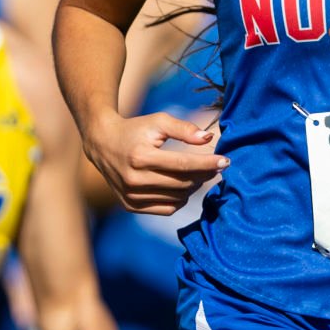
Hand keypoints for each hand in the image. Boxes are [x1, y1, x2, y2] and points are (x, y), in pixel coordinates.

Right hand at [84, 111, 223, 214]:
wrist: (102, 144)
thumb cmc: (135, 130)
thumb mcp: (158, 121)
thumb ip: (183, 129)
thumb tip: (208, 139)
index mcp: (140, 156)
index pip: (183, 164)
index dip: (207, 163)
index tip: (226, 161)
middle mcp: (134, 179)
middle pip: (183, 183)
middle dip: (203, 175)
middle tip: (213, 166)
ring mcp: (131, 195)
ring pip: (178, 198)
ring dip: (193, 187)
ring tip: (197, 173)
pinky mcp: (131, 206)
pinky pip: (167, 209)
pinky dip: (180, 199)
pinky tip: (182, 186)